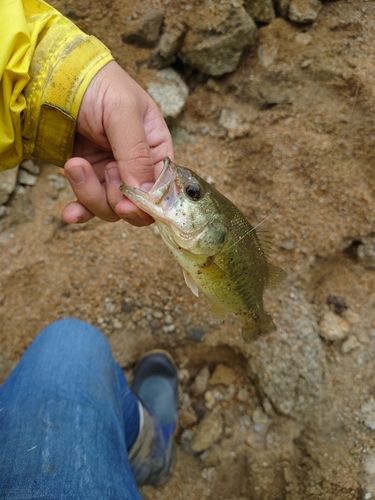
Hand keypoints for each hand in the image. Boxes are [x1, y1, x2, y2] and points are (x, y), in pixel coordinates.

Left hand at [61, 61, 173, 225]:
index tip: (129, 203)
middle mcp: (137, 166)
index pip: (164, 187)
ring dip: (91, 194)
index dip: (150, 202)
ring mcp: (110, 174)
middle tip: (104, 174)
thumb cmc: (96, 85)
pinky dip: (80, 212)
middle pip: (138, 205)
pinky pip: (88, 206)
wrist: (51, 77)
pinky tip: (69, 213)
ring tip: (74, 164)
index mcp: (156, 148)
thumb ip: (136, 153)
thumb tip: (147, 196)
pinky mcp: (87, 179)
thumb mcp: (123, 111)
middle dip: (118, 199)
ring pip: (111, 208)